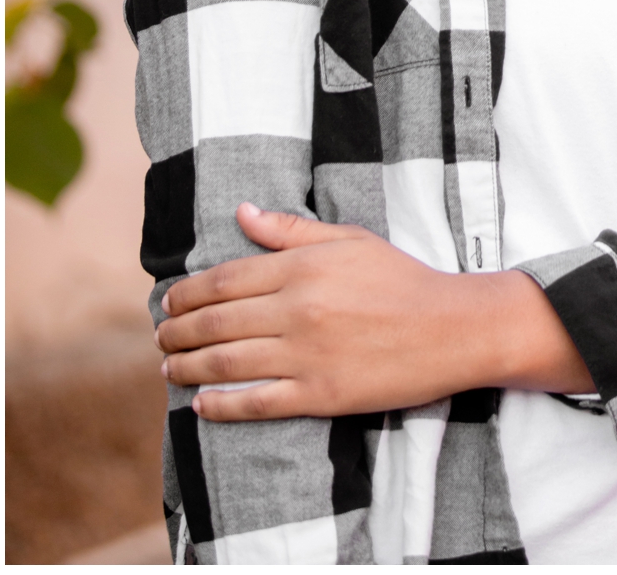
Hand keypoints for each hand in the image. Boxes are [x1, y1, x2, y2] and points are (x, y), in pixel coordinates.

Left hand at [156, 202, 592, 420]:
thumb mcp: (353, 242)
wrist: (455, 328)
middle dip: (175, 332)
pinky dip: (219, 404)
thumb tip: (241, 213)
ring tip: (169, 369)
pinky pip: (254, 402)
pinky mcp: (318, 393)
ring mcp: (306, 355)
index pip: (222, 280)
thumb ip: (293, 230)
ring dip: (185, 368)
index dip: (185, 294)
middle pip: (213, 323)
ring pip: (223, 363)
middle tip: (161, 338)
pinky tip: (201, 403)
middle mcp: (298, 310)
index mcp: (304, 269)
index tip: (168, 301)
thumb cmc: (405, 280)